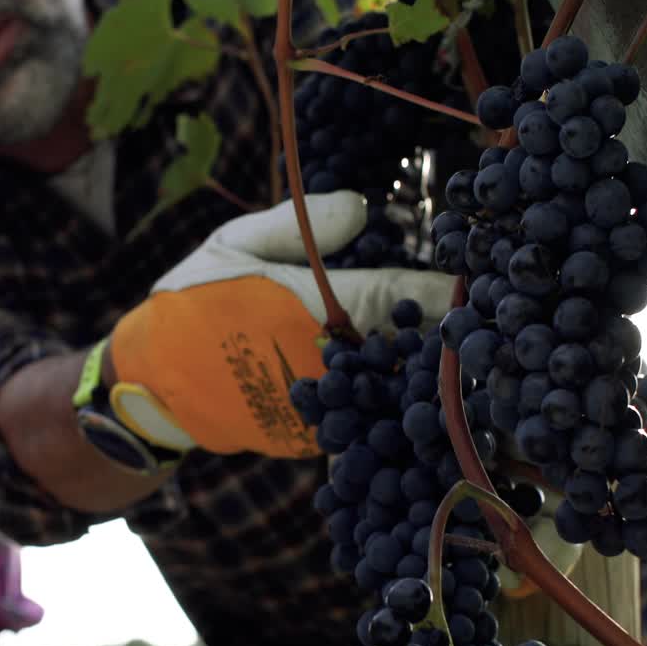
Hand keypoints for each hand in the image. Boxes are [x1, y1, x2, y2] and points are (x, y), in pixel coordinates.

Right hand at [104, 191, 453, 458]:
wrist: (152, 385)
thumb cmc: (191, 303)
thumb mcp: (232, 245)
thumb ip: (298, 225)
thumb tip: (363, 210)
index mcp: (309, 307)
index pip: (394, 293)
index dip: (441, 290)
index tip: (481, 282)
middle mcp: (326, 361)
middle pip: (407, 349)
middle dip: (447, 340)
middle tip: (494, 330)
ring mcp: (324, 406)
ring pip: (393, 391)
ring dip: (429, 380)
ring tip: (469, 368)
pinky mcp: (312, 436)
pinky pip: (368, 420)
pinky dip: (394, 409)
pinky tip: (422, 399)